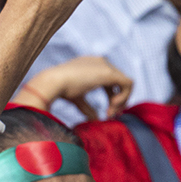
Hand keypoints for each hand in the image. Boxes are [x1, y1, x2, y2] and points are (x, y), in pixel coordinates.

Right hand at [17, 55, 132, 120]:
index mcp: (90, 64)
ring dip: (121, 100)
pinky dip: (124, 97)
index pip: (108, 80)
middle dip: (117, 100)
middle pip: (118, 82)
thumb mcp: (77, 99)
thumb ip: (88, 108)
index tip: (107, 112)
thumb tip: (95, 120)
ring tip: (111, 113)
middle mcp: (99, 61)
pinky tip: (113, 106)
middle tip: (111, 115)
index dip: (111, 96)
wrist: (53, 82)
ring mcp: (105, 64)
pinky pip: (128, 84)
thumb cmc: (59, 90)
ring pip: (125, 83)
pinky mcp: (109, 72)